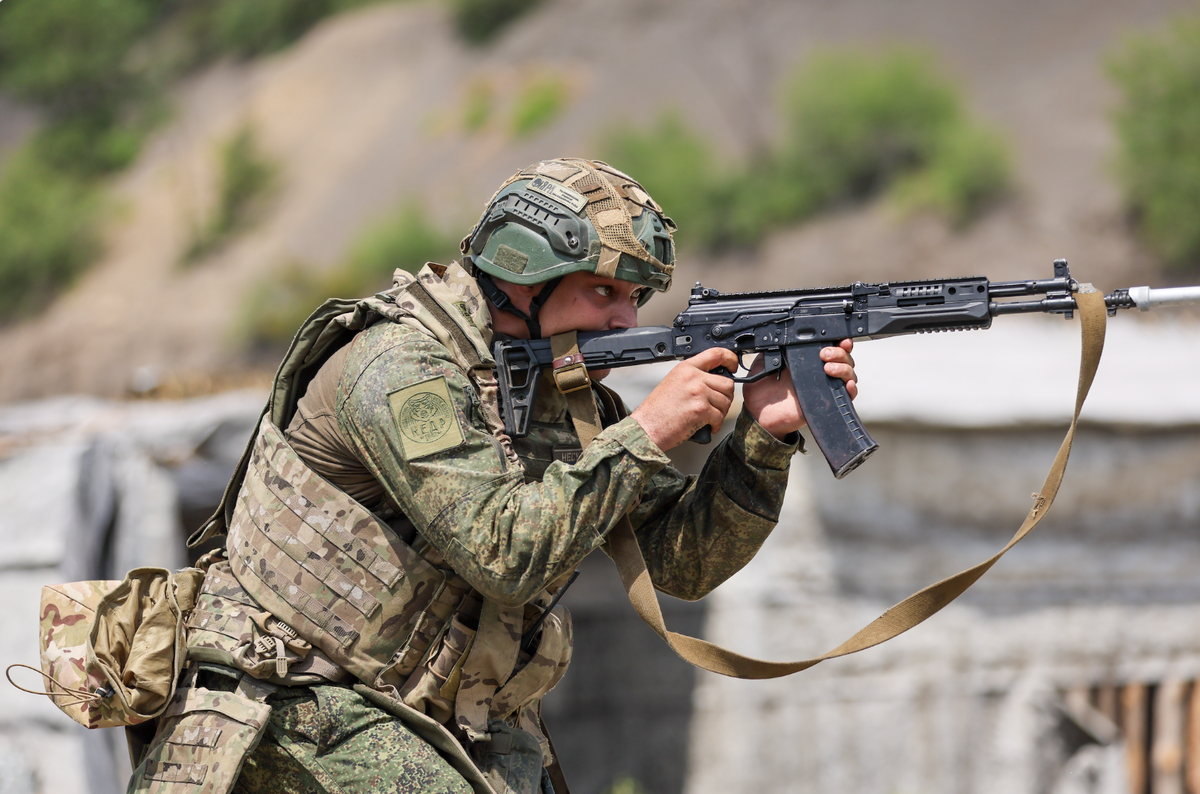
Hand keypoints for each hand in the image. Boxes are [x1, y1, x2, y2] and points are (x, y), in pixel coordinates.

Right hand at [631, 348, 738, 450]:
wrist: (647, 427)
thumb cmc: (657, 410)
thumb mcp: (673, 382)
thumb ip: (692, 377)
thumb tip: (713, 380)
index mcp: (686, 368)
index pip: (716, 354)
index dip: (730, 358)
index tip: (733, 366)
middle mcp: (693, 377)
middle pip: (727, 383)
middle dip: (725, 397)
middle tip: (716, 405)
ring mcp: (698, 392)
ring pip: (726, 401)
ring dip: (721, 412)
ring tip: (708, 417)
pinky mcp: (701, 409)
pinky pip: (720, 416)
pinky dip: (716, 424)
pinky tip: (707, 425)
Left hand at [743, 339, 857, 438]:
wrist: (760, 413)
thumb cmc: (762, 388)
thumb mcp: (765, 361)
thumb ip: (773, 347)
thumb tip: (779, 335)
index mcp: (808, 359)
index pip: (832, 346)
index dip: (839, 340)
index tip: (837, 338)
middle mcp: (821, 371)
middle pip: (845, 357)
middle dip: (839, 352)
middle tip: (824, 354)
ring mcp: (826, 386)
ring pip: (849, 373)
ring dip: (844, 368)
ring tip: (828, 368)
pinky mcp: (828, 403)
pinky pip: (848, 396)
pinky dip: (851, 389)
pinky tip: (847, 385)